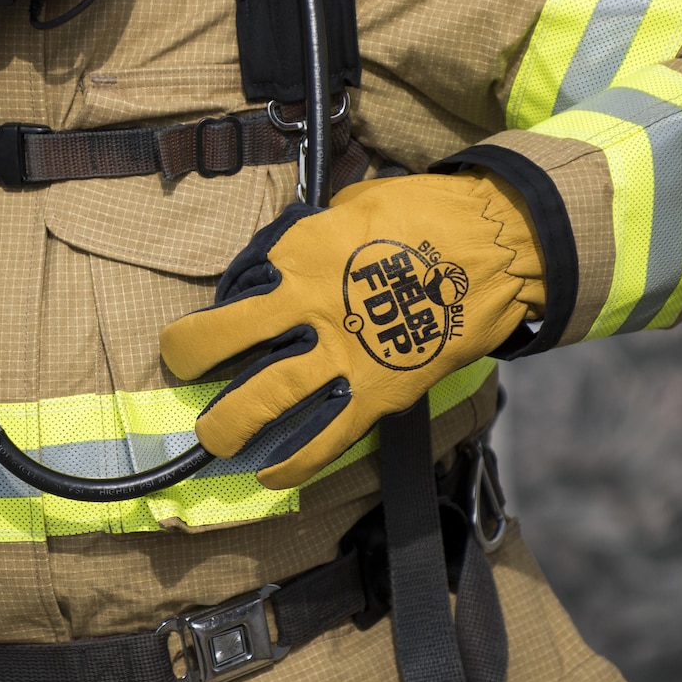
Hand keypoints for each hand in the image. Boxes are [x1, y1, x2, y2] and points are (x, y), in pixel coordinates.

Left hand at [160, 174, 543, 490]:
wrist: (497, 245)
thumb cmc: (426, 215)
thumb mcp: (351, 207)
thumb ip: (309, 237)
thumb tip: (283, 257)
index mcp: (299, 252)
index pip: (235, 284)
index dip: (224, 298)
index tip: (225, 309)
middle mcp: (307, 304)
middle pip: (223, 342)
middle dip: (190, 359)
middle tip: (183, 370)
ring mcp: (341, 353)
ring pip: (264, 399)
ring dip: (229, 423)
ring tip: (215, 437)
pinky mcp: (377, 392)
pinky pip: (325, 439)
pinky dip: (294, 464)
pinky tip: (271, 474)